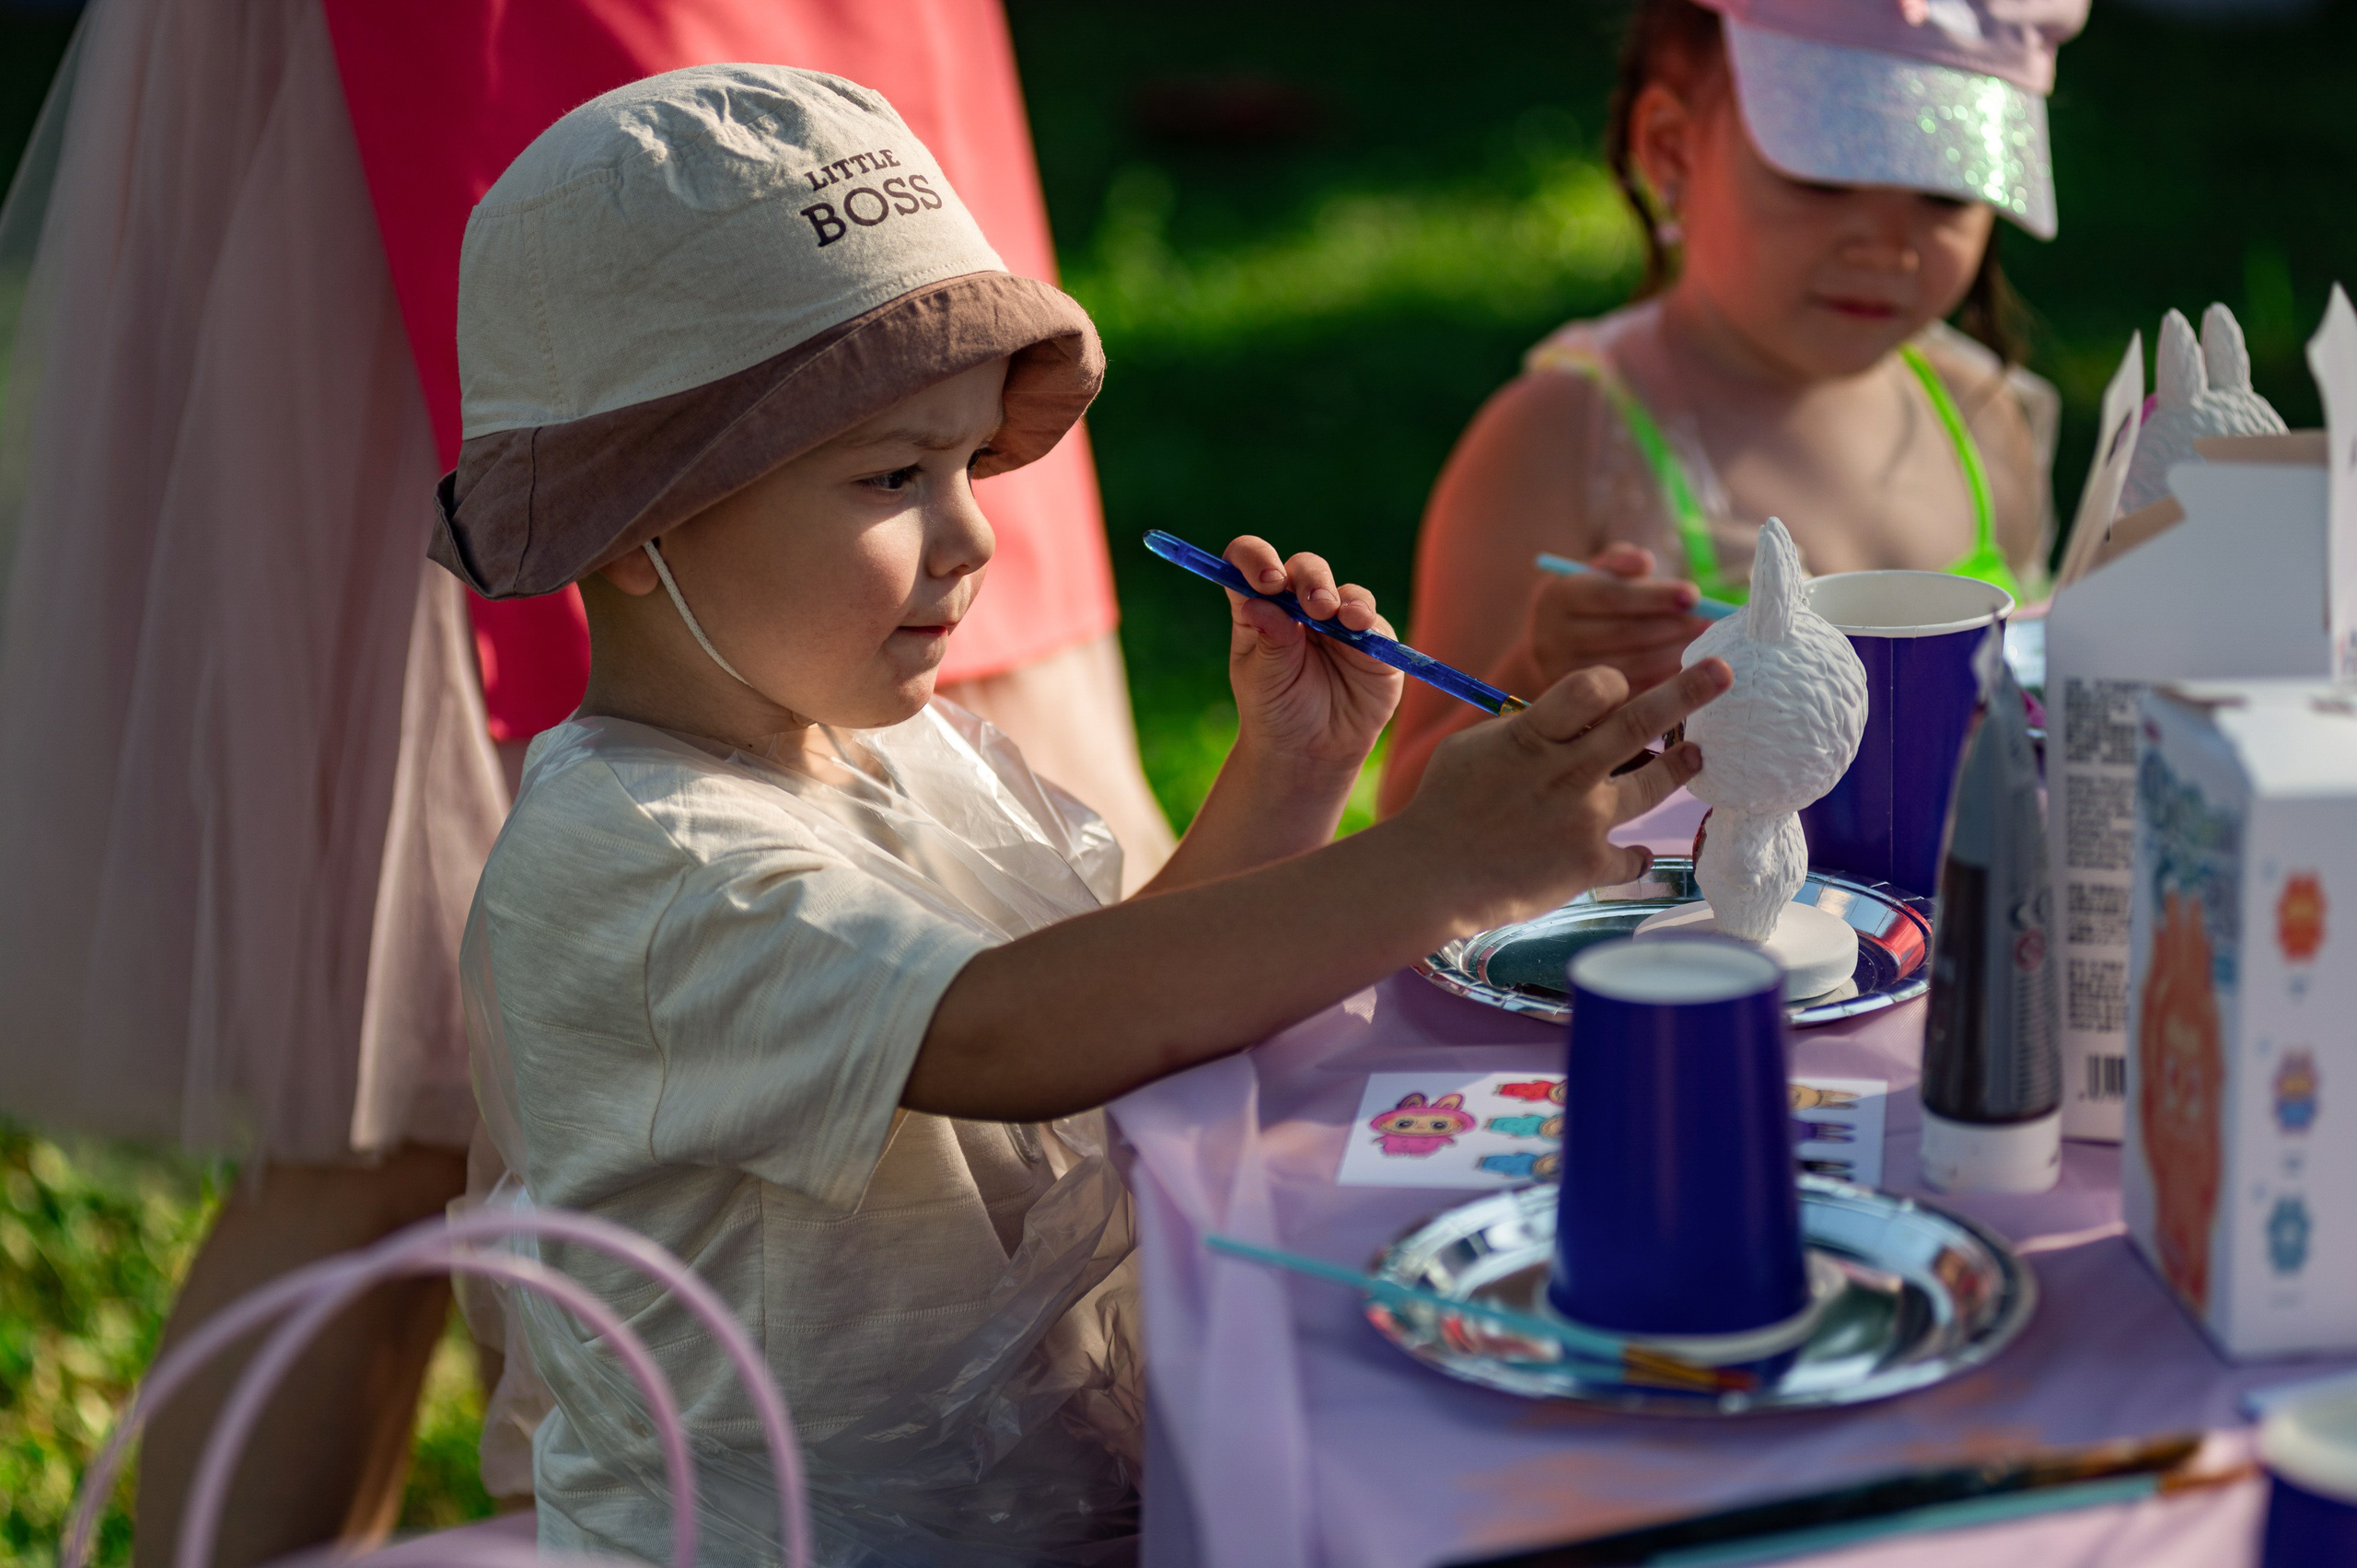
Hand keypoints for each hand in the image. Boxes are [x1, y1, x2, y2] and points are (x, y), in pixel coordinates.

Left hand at [1222, 536, 1404, 776]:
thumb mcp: (1262, 679)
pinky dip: (1364, 613)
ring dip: (1335, 594)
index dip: (1255, 559)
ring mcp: (1337, 619)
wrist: (1311, 750)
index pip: (1250, 563)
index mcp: (1260, 607)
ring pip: (1340, 587)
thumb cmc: (1276, 710)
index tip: (1265, 580)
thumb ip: (1268, 640)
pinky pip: (1370, 615)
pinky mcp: (1371, 638)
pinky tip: (1356, 623)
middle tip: (1310, 604)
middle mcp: (1298, 605)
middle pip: (1303, 568)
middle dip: (1307, 579)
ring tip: (1330, 613)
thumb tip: (1258, 601)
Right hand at [1393, 657, 1732, 933]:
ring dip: (1681, 766)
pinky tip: (1634, 853)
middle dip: (1686, 692)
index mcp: (1533, 736)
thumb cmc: (1445, 805)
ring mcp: (1583, 819)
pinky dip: (1634, 855)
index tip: (1619, 685)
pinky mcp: (1589, 864)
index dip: (1612, 682)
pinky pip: (1632, 856)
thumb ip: (1523, 730)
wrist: (1431, 876)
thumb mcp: (1475, 748)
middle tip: (1724, 673)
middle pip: (1639, 723)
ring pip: (1653, 784)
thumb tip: (1559, 717)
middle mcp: (1567, 772)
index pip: (1593, 688)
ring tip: (1699, 755)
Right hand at [1516, 542, 1712, 694]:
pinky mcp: (1579, 705)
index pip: (1611, 596)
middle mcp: (1553, 639)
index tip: (1694, 595)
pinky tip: (1689, 669)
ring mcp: (1564, 677)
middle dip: (1673, 627)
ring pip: (1631, 667)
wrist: (1552, 647)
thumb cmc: (1588, 600)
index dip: (1655, 596)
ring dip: (1675, 654)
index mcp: (1558, 598)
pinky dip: (1665, 682)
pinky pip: (1632, 694)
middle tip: (1710, 621)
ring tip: (1706, 642)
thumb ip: (1620, 561)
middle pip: (1624, 633)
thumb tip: (1644, 562)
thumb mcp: (1595, 572)